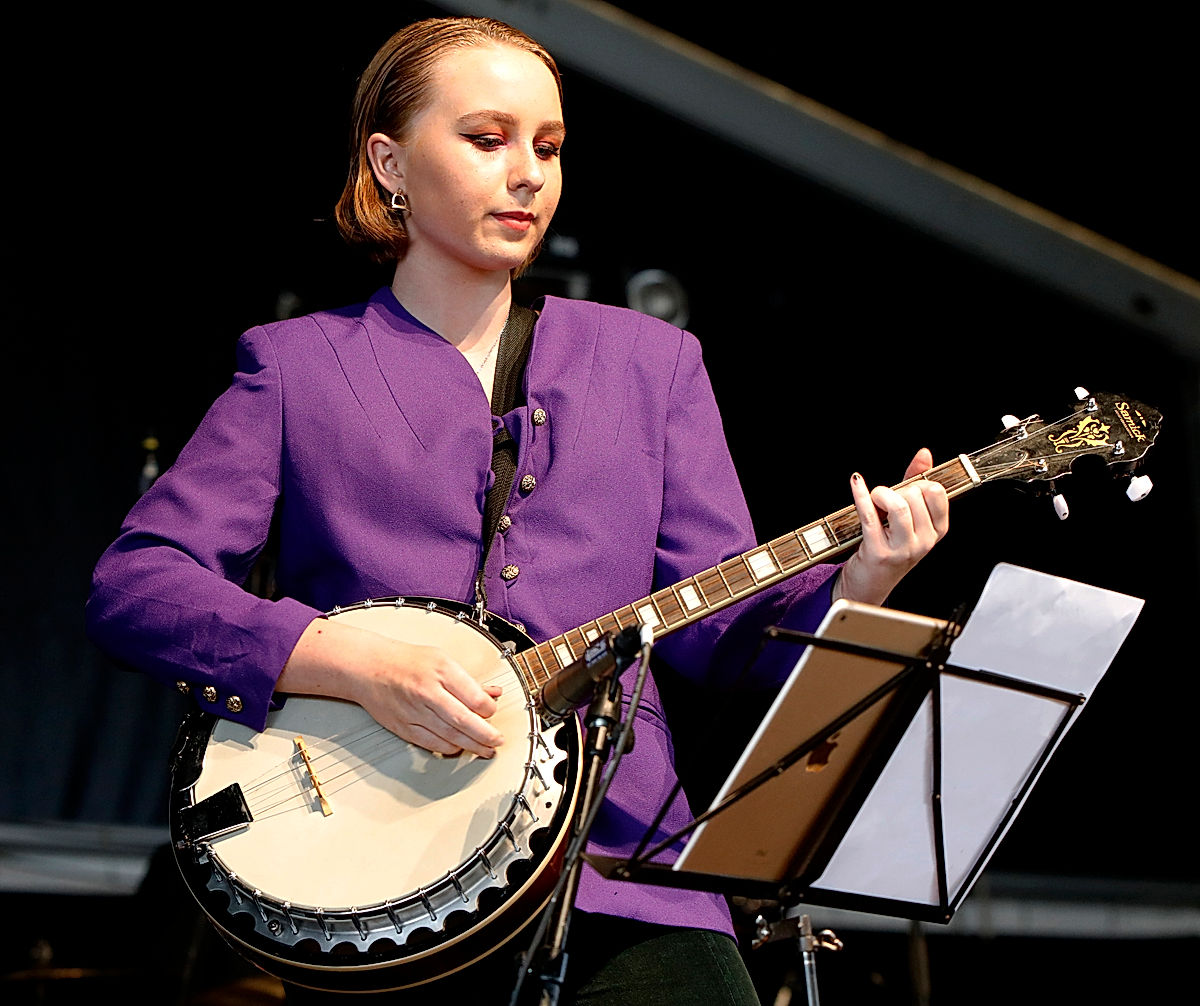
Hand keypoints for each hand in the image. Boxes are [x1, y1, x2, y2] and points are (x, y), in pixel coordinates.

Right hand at [280, 619, 503, 757]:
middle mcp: (428, 691)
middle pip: (464, 721)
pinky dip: (449, 748)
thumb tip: (493, 693)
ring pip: (450, 736)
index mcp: (442, 670)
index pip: (474, 698)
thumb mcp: (442, 660)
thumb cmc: (406, 661)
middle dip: (486, 736)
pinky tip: (459, 748)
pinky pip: (432, 743)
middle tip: (497, 742)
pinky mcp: (404, 727)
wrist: (368, 668)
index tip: (493, 713)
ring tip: (485, 750)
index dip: (489, 711)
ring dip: (472, 746)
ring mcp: (415, 711)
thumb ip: (469, 680)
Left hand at [833, 447, 948, 605]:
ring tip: (874, 499)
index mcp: (937, 530)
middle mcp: (924, 541)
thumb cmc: (890, 545)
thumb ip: (916, 483)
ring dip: (880, 493)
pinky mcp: (878, 551)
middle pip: (914, 495)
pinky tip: (856, 483)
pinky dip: (860, 494)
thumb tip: (924, 455)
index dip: (918, 483)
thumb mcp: (909, 516)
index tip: (906, 490)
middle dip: (895, 489)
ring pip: (898, 504)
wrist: (870, 582)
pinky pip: (869, 514)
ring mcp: (902, 548)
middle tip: (884, 501)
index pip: (936, 492)